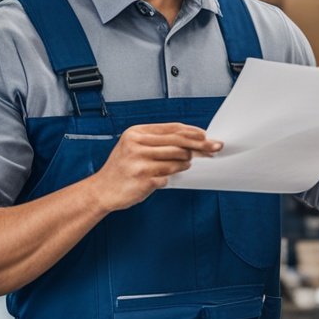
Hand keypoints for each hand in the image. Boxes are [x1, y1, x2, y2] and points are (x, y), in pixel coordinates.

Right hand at [86, 123, 221, 211]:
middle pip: (179, 142)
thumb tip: (192, 140)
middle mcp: (137, 145)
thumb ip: (159, 142)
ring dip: (185, 163)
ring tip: (183, 164)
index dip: (193, 132)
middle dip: (200, 145)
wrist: (102, 190)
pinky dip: (170, 176)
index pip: (172, 129)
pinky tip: (163, 177)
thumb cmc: (123, 168)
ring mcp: (140, 162)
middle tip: (215, 148)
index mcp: (136, 133)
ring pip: (177, 159)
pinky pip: (169, 176)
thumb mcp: (135, 147)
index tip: (207, 136)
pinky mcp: (144, 179)